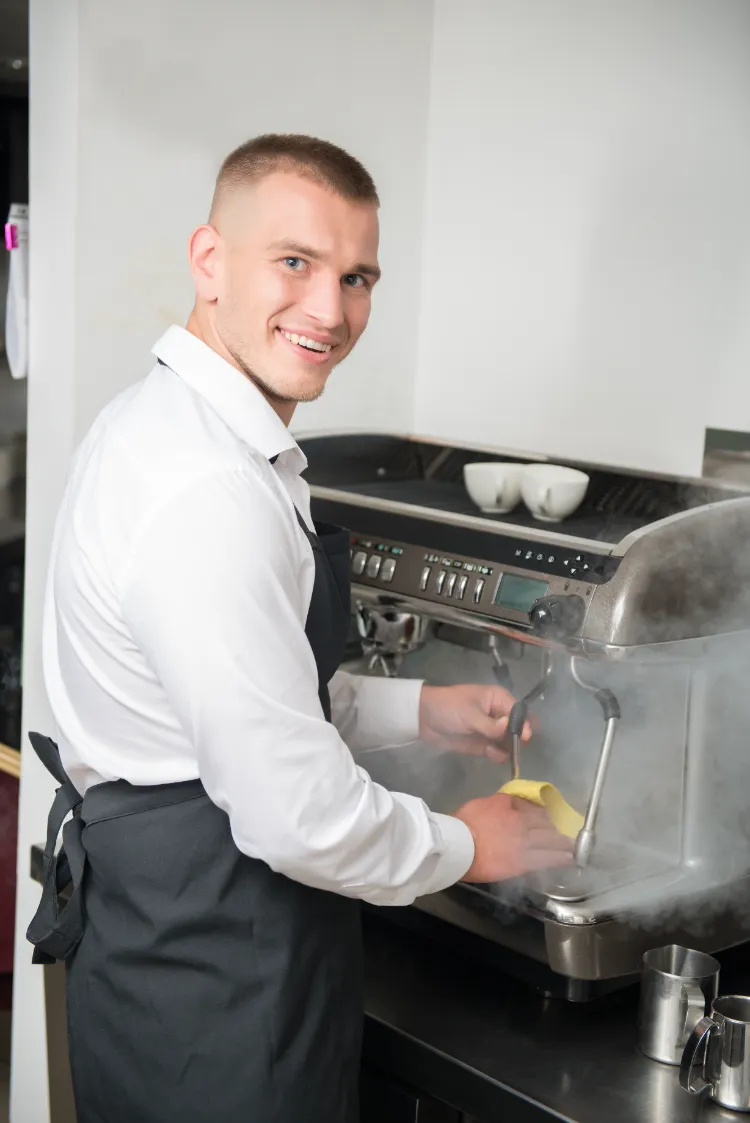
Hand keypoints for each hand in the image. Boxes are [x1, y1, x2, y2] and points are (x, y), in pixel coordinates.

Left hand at [418, 683, 531, 762]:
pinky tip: (493, 755)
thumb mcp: (470, 715)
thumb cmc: (449, 708)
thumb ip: (491, 725)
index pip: (519, 711)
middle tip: (515, 748)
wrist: (424, 718)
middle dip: (519, 738)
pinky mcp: (483, 744)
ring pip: (510, 741)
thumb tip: (510, 728)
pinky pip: (498, 751)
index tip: (525, 737)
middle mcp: (498, 714)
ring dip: (509, 748)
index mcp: (498, 699)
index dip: (524, 723)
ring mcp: (492, 730)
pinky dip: (498, 755)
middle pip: (518, 727)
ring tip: (499, 752)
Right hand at [454, 792, 573, 881]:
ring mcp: (523, 840)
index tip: (548, 816)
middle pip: (544, 821)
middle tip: (566, 830)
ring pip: (550, 839)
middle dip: (555, 826)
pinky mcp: (523, 861)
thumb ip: (497, 803)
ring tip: (574, 845)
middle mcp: (520, 820)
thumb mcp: (480, 804)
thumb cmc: (462, 825)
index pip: (530, 805)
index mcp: (508, 804)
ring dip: (563, 842)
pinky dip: (560, 857)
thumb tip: (507, 805)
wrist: (457, 846)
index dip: (541, 812)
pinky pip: (546, 858)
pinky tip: (570, 858)